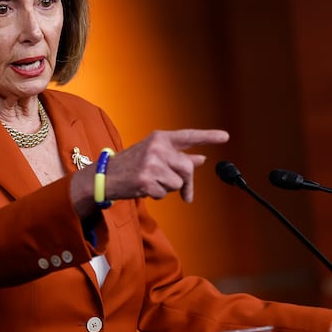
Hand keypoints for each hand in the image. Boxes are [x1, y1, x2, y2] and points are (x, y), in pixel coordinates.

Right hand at [106, 129, 229, 202]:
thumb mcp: (155, 155)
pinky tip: (145, 188)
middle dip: (188, 183)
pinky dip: (157, 195)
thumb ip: (178, 156)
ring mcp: (151, 163)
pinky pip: (165, 193)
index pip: (189, 136)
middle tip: (185, 193)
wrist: (105, 176)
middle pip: (187, 168)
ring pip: (178, 183)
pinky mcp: (146, 180)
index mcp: (160, 138)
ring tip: (153, 182)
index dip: (208, 136)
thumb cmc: (132, 165)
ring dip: (169, 188)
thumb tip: (201, 159)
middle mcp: (157, 148)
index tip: (226, 137)